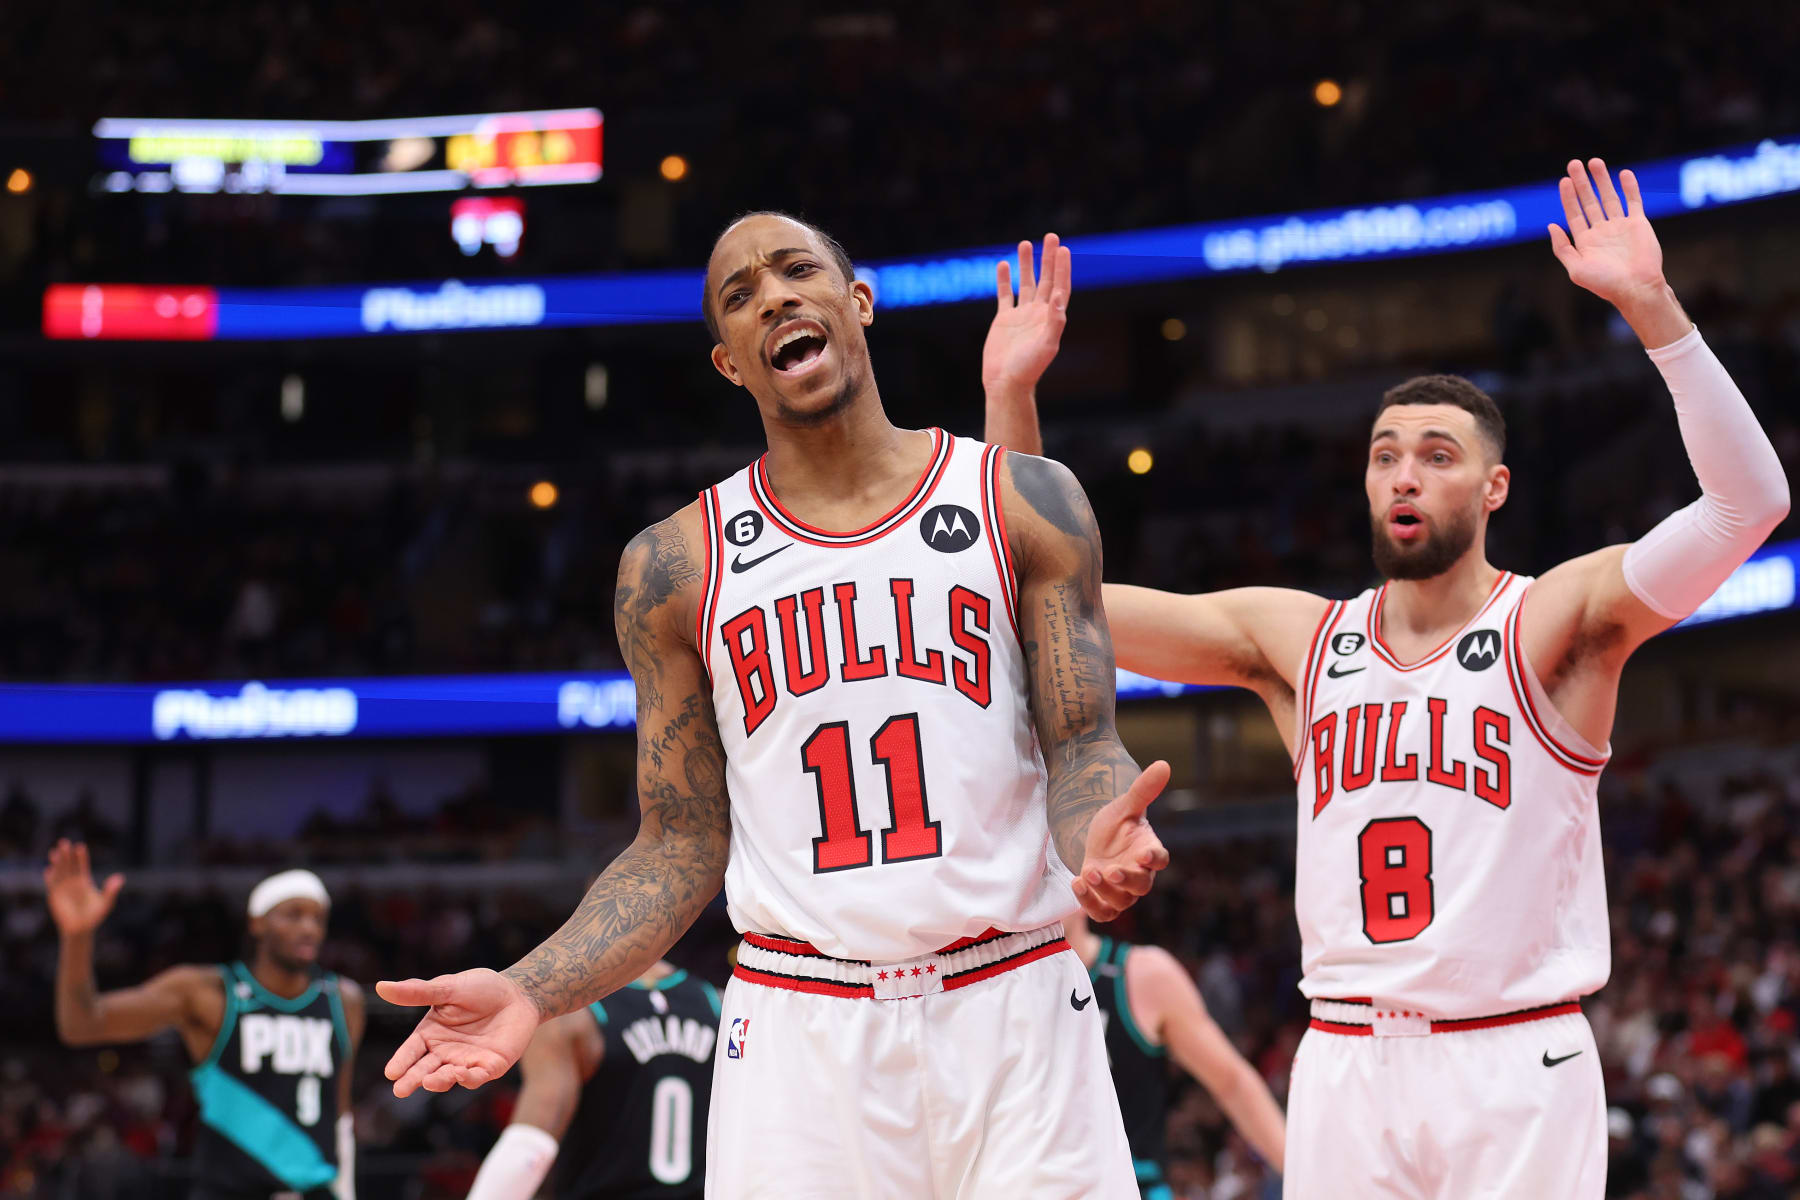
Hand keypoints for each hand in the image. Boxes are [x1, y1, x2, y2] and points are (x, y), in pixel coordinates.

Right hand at [43, 840, 122, 936]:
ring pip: (59, 872)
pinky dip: (50, 877)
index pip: (82, 865)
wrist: (81, 929)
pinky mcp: (54, 896)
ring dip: (57, 862)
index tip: (80, 847)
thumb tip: (120, 878)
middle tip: (64, 842)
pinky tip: (48, 870)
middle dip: (66, 854)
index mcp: (84, 881)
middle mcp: (72, 882)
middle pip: (69, 865)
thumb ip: (112, 891)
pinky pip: (51, 884)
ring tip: (55, 852)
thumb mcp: (106, 903)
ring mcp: (62, 888)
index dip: (81, 856)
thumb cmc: (94, 916)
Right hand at [377, 969, 540, 1096]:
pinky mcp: (490, 1066)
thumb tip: (381, 986)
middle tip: (400, 1090)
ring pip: (449, 1077)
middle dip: (412, 1080)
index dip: (401, 1061)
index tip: (391, 1072)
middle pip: (425, 1069)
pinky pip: (477, 1076)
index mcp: (432, 1033)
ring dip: (439, 1081)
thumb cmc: (481, 988)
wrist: (519, 992)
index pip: (411, 1050)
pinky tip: (461, 1074)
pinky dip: (468, 1078)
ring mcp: (467, 1061)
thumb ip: (418, 992)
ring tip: (430, 1080)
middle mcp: (446, 1051)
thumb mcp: (448, 988)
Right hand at [982, 234, 1071, 394]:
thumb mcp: (1046, 345)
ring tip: (1025, 243)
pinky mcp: (1004, 320)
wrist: (1006, 382)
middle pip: (1046, 280)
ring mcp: (1021, 315)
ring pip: (1025, 283)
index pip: (1060, 287)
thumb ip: (1054, 320)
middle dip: (1048, 259)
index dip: (1063, 269)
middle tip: (1051, 236)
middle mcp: (1038, 313)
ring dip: (1026, 264)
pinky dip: (1003, 280)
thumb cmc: (1029, 368)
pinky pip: (1005, 295)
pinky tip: (1003, 265)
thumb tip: (1058, 295)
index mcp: (1051, 318)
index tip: (1063, 249)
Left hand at [1072, 760, 1171, 921]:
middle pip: (1141, 886)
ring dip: (1104, 892)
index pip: (1161, 860)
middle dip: (1126, 880)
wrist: (1095, 841)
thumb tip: (1164, 764)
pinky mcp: (1104, 901)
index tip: (1145, 856)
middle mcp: (1140, 875)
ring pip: (1121, 902)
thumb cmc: (1117, 824)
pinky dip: (1089, 903)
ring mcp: (1122, 891)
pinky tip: (1077, 883)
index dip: (1155, 860)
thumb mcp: (1125, 805)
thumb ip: (1143, 789)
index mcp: (1149, 851)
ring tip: (1088, 874)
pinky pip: (1102, 912)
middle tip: (1110, 870)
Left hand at [1549, 158, 1666, 308]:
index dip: (1568, 196)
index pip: (1574, 213)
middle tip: (1574, 164)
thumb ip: (1562, 248)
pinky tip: (1623, 173)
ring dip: (1602, 180)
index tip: (1564, 180)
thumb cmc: (1605, 283)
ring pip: (1609, 197)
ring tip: (1594, 162)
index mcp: (1585, 241)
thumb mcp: (1575, 268)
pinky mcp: (1638, 224)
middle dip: (1581, 182)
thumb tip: (1551, 225)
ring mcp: (1620, 226)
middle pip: (1589, 201)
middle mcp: (1602, 231)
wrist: (1636, 287)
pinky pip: (1633, 201)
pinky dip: (1629, 187)